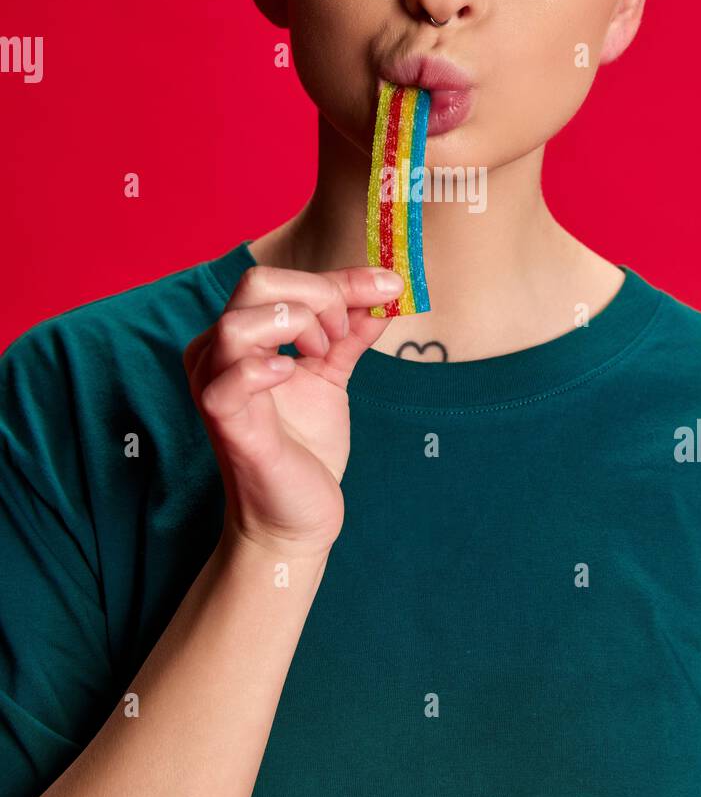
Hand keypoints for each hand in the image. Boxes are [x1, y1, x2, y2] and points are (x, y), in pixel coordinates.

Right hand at [183, 263, 403, 555]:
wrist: (296, 517)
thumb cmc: (305, 446)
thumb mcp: (332, 375)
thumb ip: (351, 332)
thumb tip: (385, 292)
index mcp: (241, 336)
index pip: (283, 282)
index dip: (342, 279)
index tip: (390, 284)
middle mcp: (217, 353)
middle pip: (257, 284)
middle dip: (318, 296)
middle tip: (345, 333)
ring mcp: (215, 386)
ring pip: (238, 322)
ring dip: (298, 326)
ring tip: (324, 353)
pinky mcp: (224, 423)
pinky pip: (227, 381)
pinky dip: (262, 368)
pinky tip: (291, 372)